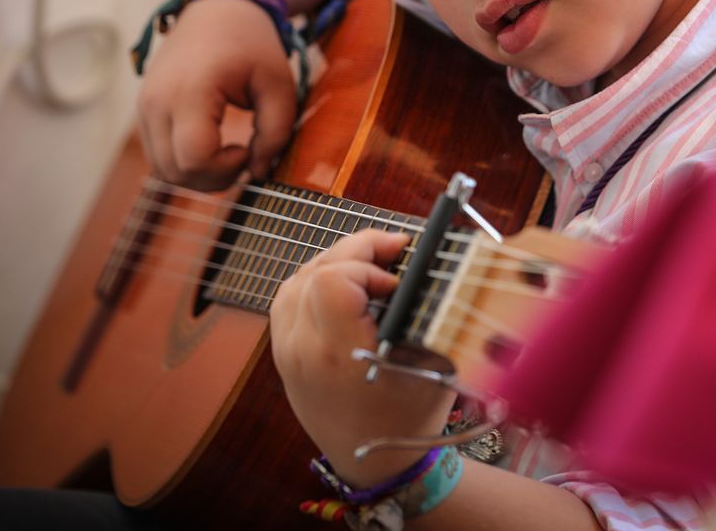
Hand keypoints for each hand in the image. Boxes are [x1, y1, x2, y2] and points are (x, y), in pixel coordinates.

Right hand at [136, 0, 295, 189]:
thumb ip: (276, 133)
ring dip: (197, 175)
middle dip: (213, 178)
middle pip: (174, 173)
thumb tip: (258, 172)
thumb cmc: (252, 45)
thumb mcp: (279, 85)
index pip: (195, 159)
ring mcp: (144, 107)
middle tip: (242, 155)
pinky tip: (210, 145)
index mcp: (190, 91)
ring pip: (161, 170)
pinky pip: (157, 156)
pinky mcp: (143, 111)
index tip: (247, 149)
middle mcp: (157, 102)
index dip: (226, 168)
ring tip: (227, 153)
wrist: (217, 8)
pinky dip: (183, 163)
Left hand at [269, 229, 456, 485]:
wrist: (374, 466)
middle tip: (396, 249)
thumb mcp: (433, 366)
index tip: (396, 281)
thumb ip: (426, 313)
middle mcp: (302, 350)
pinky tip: (347, 282)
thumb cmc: (409, 417)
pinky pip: (289, 298)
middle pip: (315, 270)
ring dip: (336, 260)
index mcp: (338, 355)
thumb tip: (428, 264)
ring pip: (297, 278)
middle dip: (358, 250)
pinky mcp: (283, 353)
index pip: (331, 280)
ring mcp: (286, 352)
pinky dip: (317, 279)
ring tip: (373, 262)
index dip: (366, 266)